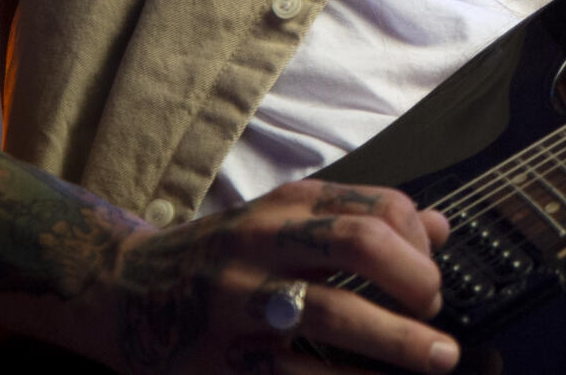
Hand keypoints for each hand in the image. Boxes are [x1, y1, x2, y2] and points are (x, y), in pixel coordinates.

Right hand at [92, 180, 454, 374]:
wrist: (123, 290)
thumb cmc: (224, 255)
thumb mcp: (287, 219)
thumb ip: (361, 219)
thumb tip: (441, 229)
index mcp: (288, 207)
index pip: (378, 208)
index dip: (421, 243)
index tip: (433, 275)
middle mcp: (264, 244)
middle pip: (359, 245)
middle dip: (415, 281)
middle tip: (436, 312)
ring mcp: (239, 302)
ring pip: (331, 314)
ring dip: (397, 341)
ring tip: (438, 358)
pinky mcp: (221, 359)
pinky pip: (293, 374)